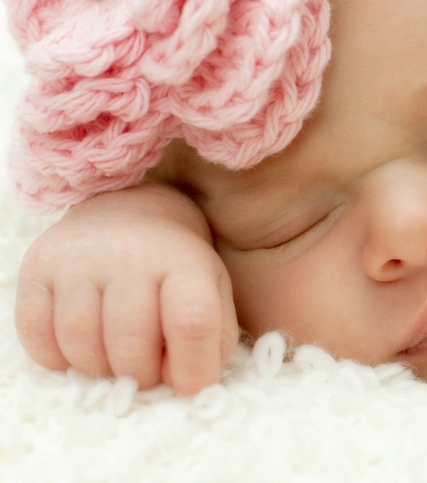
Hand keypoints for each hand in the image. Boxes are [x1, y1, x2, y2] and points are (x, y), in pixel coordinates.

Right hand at [15, 183, 238, 394]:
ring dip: (100, 371)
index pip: (192, 322)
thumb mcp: (213, 290)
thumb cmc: (177, 266)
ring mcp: (78, 259)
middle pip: (131, 344)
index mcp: (184, 259)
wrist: (130, 212)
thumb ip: (213, 337)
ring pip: (82, 345)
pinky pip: (37, 337)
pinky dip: (58, 360)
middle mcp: (129, 254)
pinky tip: (82, 350)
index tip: (192, 389)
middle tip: (148, 371)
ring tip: (116, 360)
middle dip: (143, 376)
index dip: (193, 369)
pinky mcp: (38, 268)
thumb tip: (193, 387)